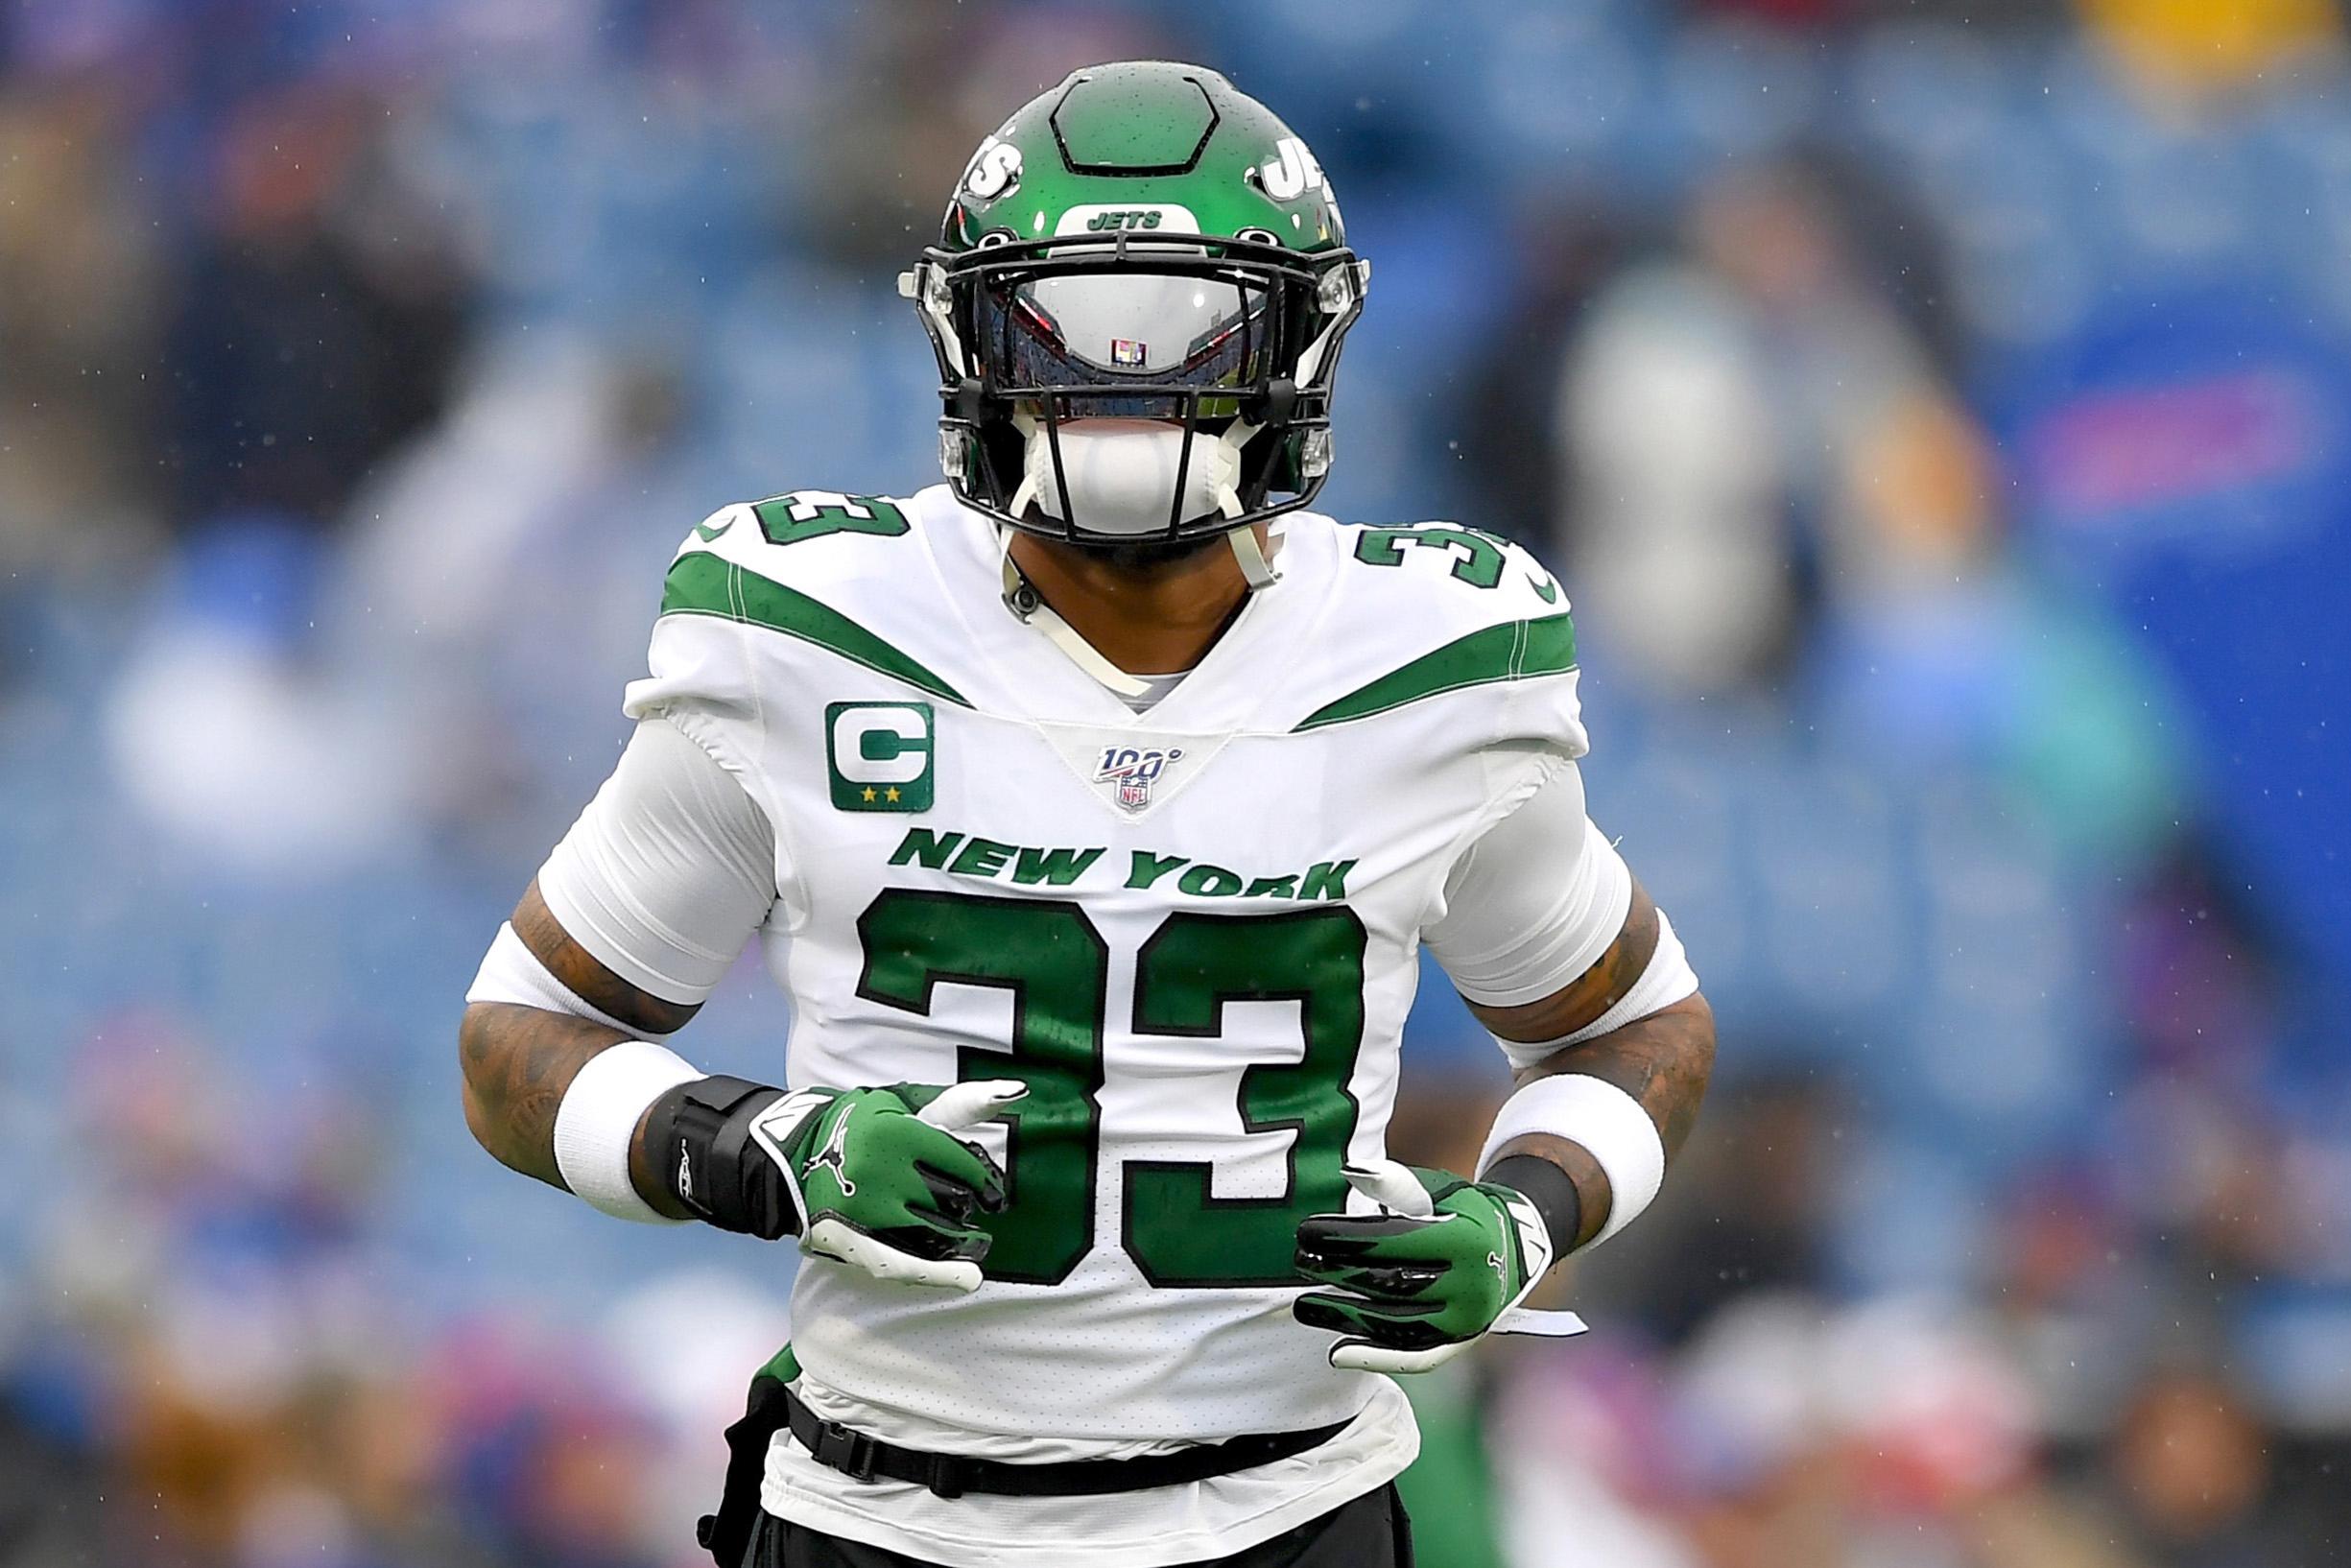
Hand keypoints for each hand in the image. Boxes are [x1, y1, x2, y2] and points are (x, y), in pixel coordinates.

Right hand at [751, 1079, 1024, 1292]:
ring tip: (974, 1242)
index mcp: (896, 1132)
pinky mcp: (852, 1241)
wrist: (798, 1155)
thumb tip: (1016, 1091)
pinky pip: (905, 1263)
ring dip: (960, 1240)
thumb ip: (961, 1104)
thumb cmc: (865, 1126)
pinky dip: (941, 1274)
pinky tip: (969, 1278)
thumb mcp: (905, 1106)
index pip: (961, 1164)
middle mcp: (881, 1172)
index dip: (983, 1181)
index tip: (991, 1192)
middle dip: (962, 1204)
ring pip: (935, 1232)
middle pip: (950, 1199)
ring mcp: (867, 1211)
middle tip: (964, 1207)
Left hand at [1293, 1159, 1571, 1373]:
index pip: (1392, 1241)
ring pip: (1396, 1324)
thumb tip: (1350, 1171)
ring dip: (1345, 1317)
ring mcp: (1467, 1320)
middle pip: (1390, 1282)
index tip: (1305, 1231)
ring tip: (1303, 1306)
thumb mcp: (1439, 1190)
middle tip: (1298, 1261)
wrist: (1516, 1250)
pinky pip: (1414, 1356)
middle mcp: (1471, 1284)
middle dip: (1337, 1273)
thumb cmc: (1463, 1211)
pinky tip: (1337, 1351)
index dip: (1344, 1237)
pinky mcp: (1460, 1343)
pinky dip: (1375, 1356)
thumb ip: (1396, 1183)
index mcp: (1466, 1238)